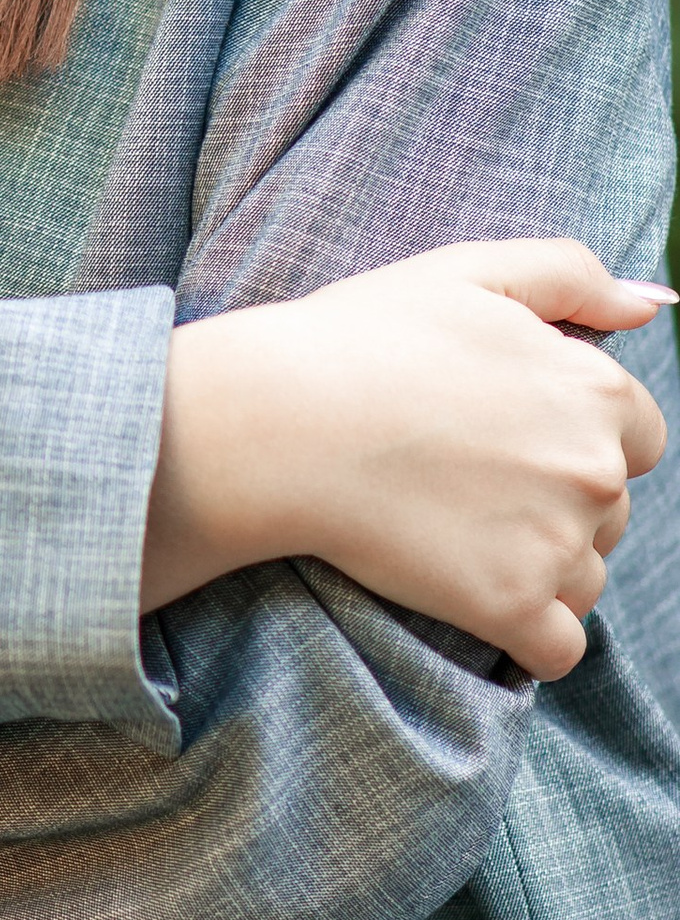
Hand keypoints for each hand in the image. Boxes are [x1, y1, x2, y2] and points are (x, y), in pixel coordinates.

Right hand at [146, 239, 668, 678]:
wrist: (276, 423)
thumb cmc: (360, 339)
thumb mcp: (467, 272)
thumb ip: (571, 275)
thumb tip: (652, 308)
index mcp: (597, 389)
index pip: (637, 436)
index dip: (572, 436)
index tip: (502, 438)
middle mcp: (595, 469)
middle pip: (611, 511)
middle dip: (556, 503)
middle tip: (463, 484)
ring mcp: (556, 542)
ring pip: (585, 578)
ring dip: (540, 568)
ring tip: (455, 536)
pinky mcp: (509, 604)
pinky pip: (557, 647)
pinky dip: (527, 635)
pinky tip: (473, 599)